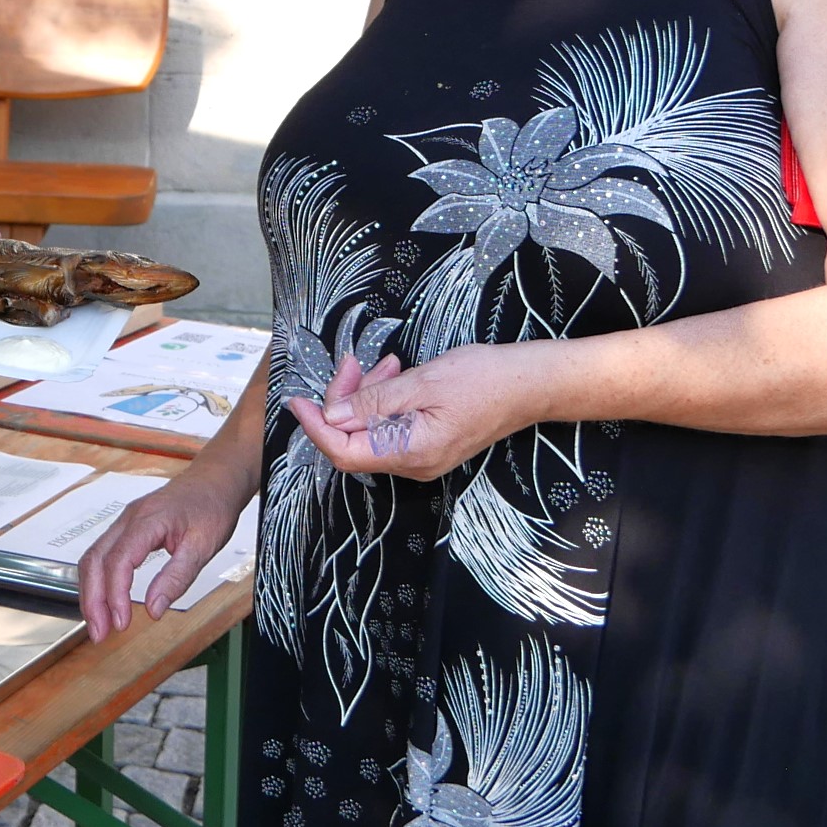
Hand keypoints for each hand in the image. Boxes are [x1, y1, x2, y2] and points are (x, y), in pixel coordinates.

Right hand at [75, 462, 252, 640]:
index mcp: (148, 521)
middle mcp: (128, 519)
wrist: (214, 481)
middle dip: (92, 600)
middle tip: (100, 634)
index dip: (115, 594)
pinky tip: (106, 601)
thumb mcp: (203, 547)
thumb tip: (154, 609)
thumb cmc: (211, 507)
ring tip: (99, 624)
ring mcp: (124, 522)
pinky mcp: (126, 529)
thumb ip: (177, 578)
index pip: (118, 560)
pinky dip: (99, 581)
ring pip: (93, 558)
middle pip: (94, 560)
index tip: (122, 623)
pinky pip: (102, 555)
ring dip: (91, 593)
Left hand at [286, 341, 546, 481]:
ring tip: (383, 364)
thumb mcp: (422, 382)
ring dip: (366, 396)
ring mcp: (423, 456)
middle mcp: (414, 463)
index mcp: (411, 452)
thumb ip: (374, 402)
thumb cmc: (483, 378)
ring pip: (372, 430)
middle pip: (355, 440)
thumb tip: (331, 417)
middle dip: (344, 401)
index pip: (344, 452)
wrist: (530, 384)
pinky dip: (384, 400)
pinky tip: (395, 373)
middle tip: (352, 363)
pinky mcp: (430, 443)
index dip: (315, 427)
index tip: (296, 401)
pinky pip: (391, 427)